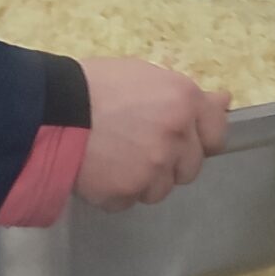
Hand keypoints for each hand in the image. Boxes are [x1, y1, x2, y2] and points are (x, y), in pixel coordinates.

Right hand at [74, 59, 231, 209]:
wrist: (51, 109)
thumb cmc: (94, 84)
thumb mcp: (144, 75)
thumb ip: (185, 95)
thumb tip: (223, 101)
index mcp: (184, 101)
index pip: (215, 134)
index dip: (199, 138)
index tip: (183, 139)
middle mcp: (177, 137)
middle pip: (189, 167)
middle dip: (169, 162)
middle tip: (137, 146)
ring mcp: (154, 169)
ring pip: (160, 188)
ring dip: (143, 180)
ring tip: (113, 158)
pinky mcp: (127, 192)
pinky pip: (129, 200)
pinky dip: (117, 191)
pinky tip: (98, 170)